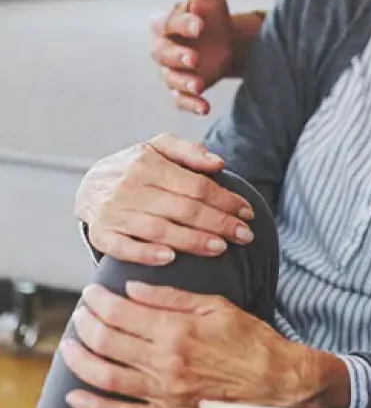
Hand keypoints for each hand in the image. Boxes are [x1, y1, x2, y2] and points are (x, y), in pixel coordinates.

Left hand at [61, 282, 322, 407]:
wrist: (276, 381)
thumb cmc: (250, 339)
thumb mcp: (216, 305)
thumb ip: (171, 297)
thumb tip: (132, 289)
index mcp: (176, 329)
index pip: (121, 313)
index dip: (98, 301)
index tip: (91, 292)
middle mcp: (165, 361)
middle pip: (107, 341)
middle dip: (85, 324)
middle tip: (80, 313)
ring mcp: (165, 392)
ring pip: (105, 376)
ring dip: (80, 360)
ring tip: (69, 346)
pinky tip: (74, 398)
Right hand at [75, 133, 255, 264]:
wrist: (87, 186)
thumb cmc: (134, 168)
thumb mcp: (158, 148)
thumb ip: (189, 151)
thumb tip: (219, 163)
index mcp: (148, 164)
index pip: (196, 185)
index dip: (225, 200)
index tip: (247, 213)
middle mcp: (130, 187)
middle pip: (184, 209)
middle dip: (219, 223)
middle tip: (245, 236)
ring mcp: (114, 212)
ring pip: (160, 230)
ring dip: (193, 241)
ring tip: (220, 248)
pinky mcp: (101, 234)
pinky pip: (124, 248)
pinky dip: (146, 254)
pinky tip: (171, 259)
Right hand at [151, 0, 257, 115]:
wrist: (225, 45)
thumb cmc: (212, 15)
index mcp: (165, 22)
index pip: (168, 24)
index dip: (183, 24)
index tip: (201, 24)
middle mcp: (163, 48)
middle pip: (162, 54)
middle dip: (177, 57)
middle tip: (194, 59)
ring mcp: (171, 71)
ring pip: (171, 78)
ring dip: (184, 83)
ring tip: (200, 84)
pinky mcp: (183, 90)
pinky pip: (181, 100)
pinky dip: (192, 104)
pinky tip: (206, 107)